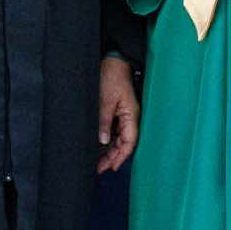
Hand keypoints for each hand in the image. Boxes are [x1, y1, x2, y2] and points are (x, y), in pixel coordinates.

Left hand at [97, 56, 140, 173]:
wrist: (113, 61)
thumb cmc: (113, 76)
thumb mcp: (106, 100)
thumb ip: (104, 121)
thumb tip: (102, 140)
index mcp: (131, 115)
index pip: (129, 142)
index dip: (121, 156)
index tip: (112, 167)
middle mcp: (130, 118)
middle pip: (124, 143)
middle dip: (113, 157)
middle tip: (100, 168)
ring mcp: (124, 115)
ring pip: (119, 139)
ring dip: (110, 150)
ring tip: (99, 162)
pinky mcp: (118, 112)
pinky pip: (115, 131)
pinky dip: (109, 140)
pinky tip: (101, 147)